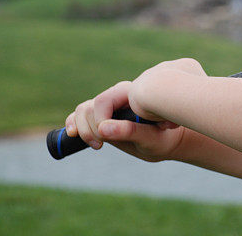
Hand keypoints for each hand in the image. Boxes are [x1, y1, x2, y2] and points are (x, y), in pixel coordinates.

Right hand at [65, 57, 206, 161]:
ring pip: (83, 109)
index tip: (104, 142)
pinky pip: (81, 113)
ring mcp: (110, 105)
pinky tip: (72, 134)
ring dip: (80, 127)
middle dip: (89, 128)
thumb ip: (130, 132)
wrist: (168, 140)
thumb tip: (104, 128)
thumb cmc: (164, 138)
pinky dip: (74, 122)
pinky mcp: (104, 115)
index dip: (99, 121)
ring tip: (94, 144)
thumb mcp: (151, 139)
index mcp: (132, 95)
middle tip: (100, 146)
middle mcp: (119, 97)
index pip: (103, 101)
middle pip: (90, 106)